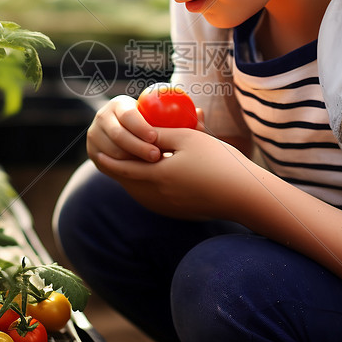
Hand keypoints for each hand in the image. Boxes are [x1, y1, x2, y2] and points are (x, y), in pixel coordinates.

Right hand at [86, 95, 205, 164]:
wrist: (130, 139)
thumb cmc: (154, 125)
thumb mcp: (164, 120)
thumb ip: (182, 118)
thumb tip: (200, 113)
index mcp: (119, 104)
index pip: (127, 114)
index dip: (140, 126)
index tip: (156, 138)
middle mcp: (103, 117)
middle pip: (117, 134)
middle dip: (136, 146)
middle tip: (157, 157)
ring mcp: (95, 135)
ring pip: (112, 151)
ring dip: (131, 160)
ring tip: (151, 167)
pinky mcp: (94, 152)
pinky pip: (107, 164)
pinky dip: (123, 169)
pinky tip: (140, 174)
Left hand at [94, 127, 259, 220]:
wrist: (243, 194)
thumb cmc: (217, 161)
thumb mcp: (188, 138)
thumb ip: (161, 133)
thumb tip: (142, 127)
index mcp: (156, 175)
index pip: (122, 168)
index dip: (109, 160)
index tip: (98, 152)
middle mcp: (158, 196)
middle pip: (129, 182)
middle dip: (119, 169)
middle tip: (110, 157)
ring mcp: (168, 208)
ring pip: (142, 192)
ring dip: (135, 180)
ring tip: (131, 167)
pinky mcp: (179, 214)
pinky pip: (156, 200)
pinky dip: (150, 188)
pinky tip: (156, 179)